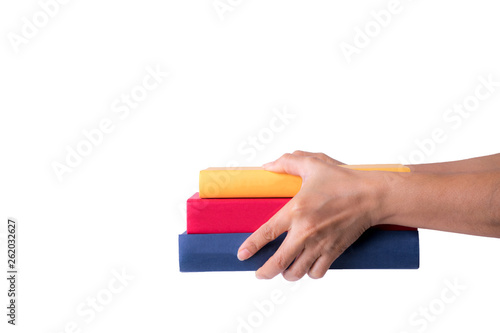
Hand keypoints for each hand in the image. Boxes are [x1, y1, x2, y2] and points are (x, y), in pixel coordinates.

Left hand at [237, 151, 384, 279]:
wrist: (373, 196)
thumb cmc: (343, 179)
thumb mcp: (313, 164)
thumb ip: (287, 162)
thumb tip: (266, 166)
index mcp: (296, 210)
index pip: (266, 233)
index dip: (251, 246)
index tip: (241, 255)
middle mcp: (306, 232)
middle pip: (278, 262)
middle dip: (264, 272)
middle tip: (258, 273)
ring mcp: (320, 244)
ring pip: (296, 272)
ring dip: (286, 273)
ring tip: (283, 269)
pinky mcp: (334, 252)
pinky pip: (316, 273)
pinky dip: (309, 273)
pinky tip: (305, 266)